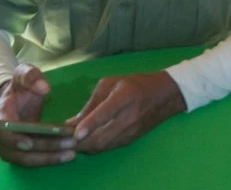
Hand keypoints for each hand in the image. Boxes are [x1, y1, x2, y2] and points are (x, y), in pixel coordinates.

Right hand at [0, 64, 75, 166]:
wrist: (15, 99)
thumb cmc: (20, 87)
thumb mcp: (24, 74)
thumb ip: (32, 76)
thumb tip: (44, 88)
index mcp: (0, 116)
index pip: (1, 132)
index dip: (13, 140)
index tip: (29, 143)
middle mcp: (1, 137)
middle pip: (17, 151)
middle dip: (42, 150)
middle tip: (68, 144)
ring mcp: (10, 148)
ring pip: (26, 160)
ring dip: (48, 158)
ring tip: (72, 153)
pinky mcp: (21, 153)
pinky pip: (34, 160)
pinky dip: (50, 159)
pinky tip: (69, 154)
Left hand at [67, 71, 186, 154]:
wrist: (165, 95)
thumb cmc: (135, 84)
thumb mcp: (111, 83)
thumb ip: (92, 102)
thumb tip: (73, 122)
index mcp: (125, 96)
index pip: (105, 113)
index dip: (89, 124)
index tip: (74, 132)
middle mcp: (129, 116)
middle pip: (102, 137)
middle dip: (81, 142)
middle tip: (65, 139)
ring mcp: (131, 130)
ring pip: (104, 146)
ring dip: (86, 146)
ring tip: (73, 140)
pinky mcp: (131, 139)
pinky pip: (109, 147)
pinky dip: (95, 146)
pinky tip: (87, 140)